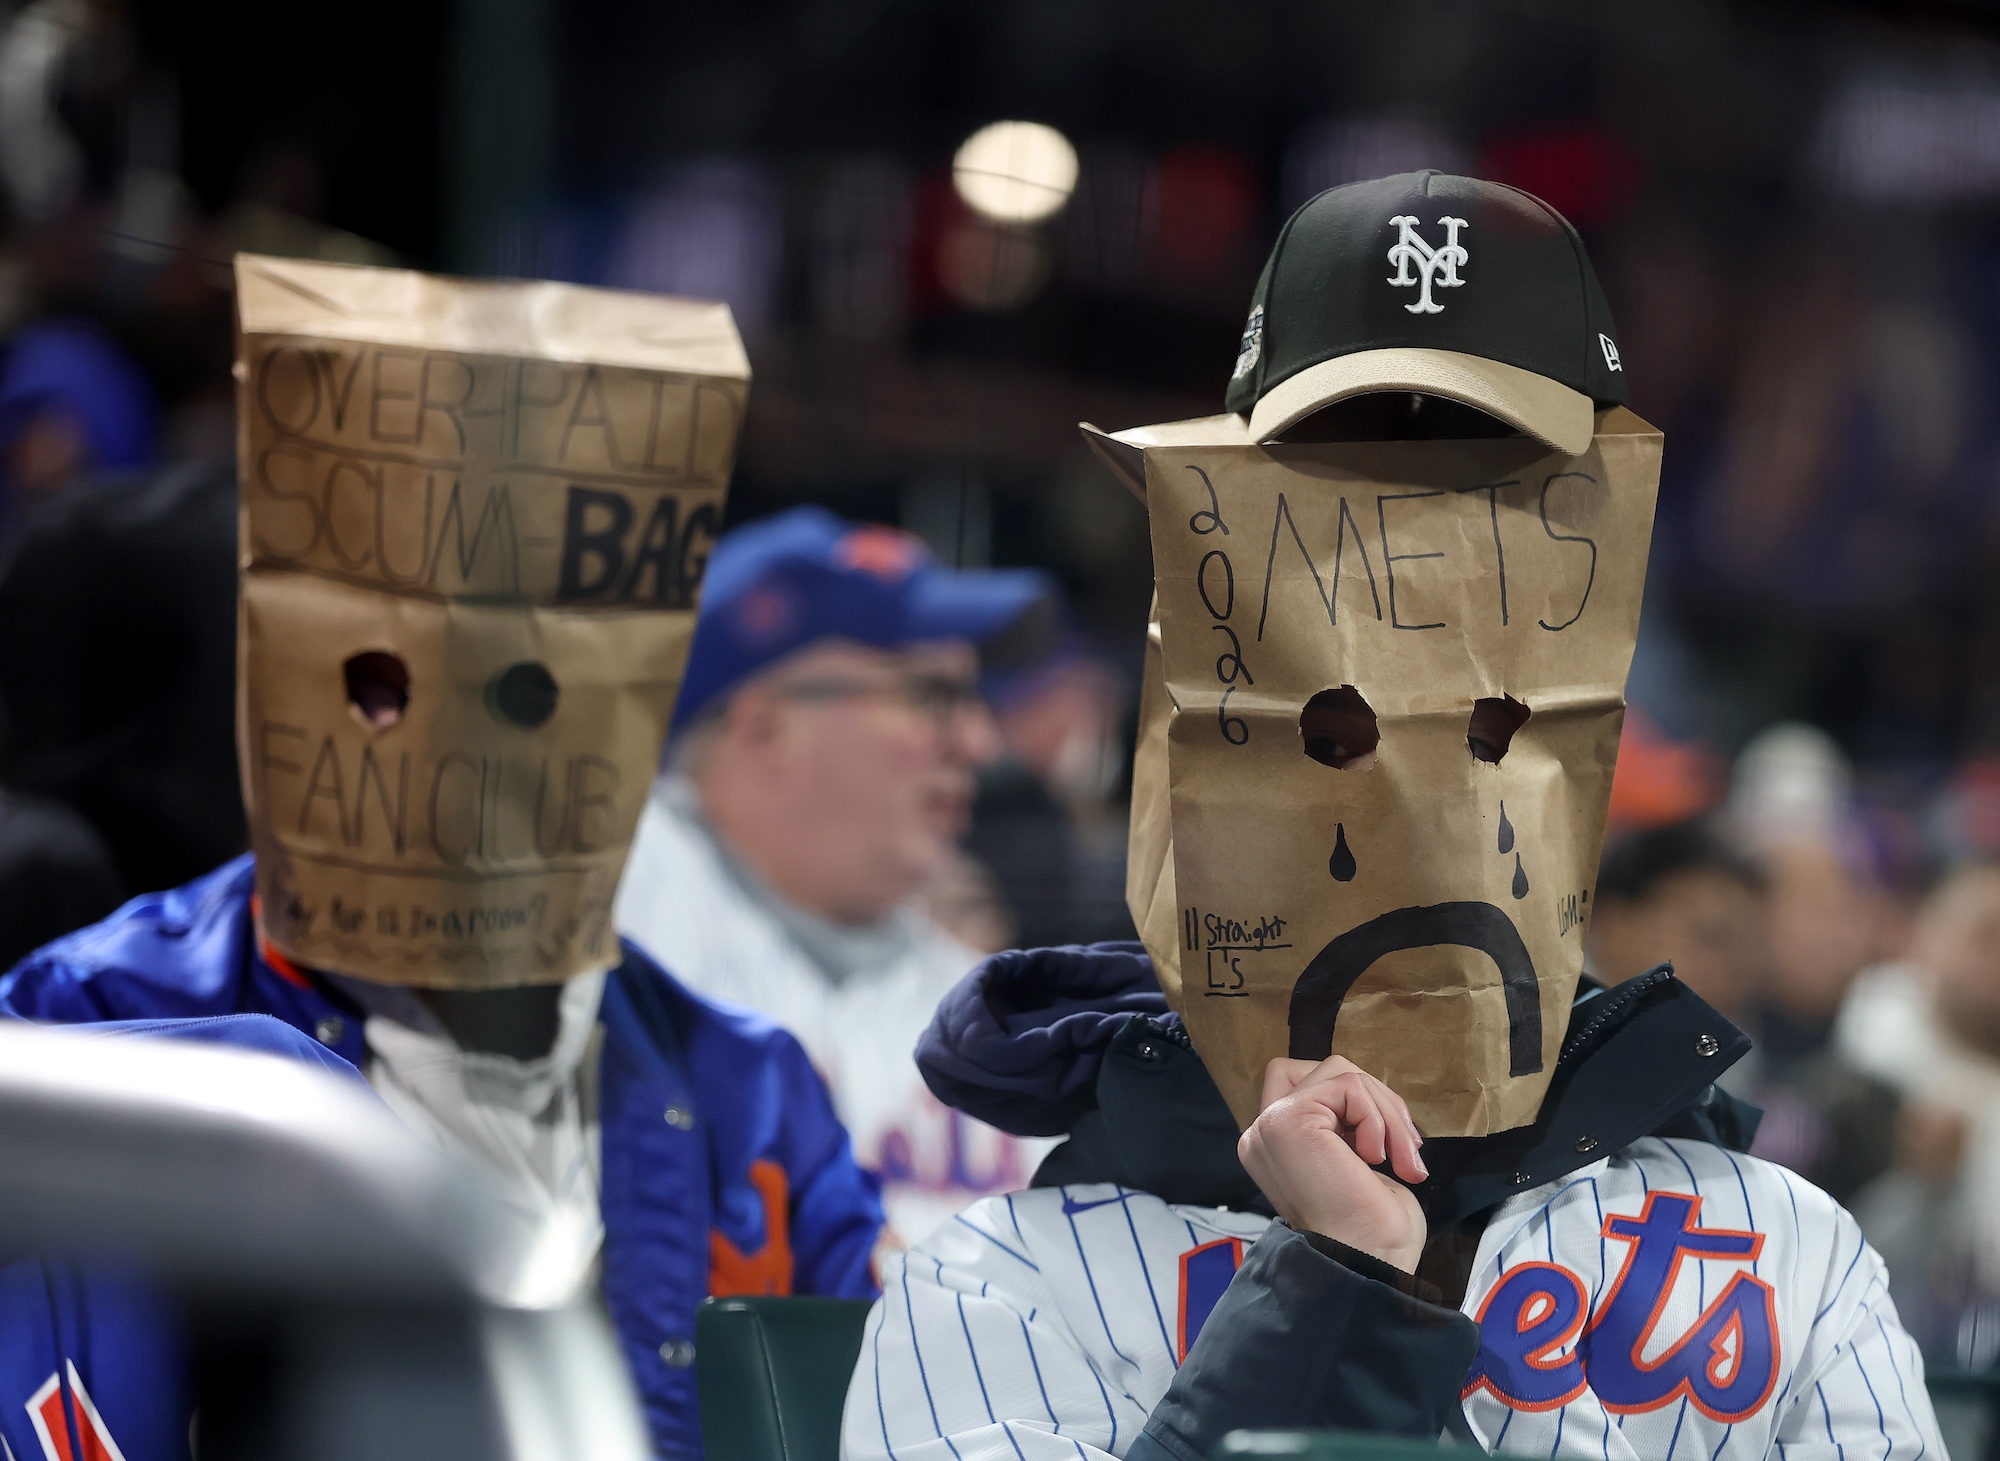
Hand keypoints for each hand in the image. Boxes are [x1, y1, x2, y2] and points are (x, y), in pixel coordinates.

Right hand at [1237, 1055, 1427, 1273]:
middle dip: (1378, 1099)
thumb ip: (1346, 1125)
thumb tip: (1370, 1097)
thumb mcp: (1358, 1162)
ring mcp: (1271, 1124)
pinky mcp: (1287, 1120)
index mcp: (1276, 1145)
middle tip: (1406, 1149)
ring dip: (1385, 1111)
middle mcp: (1263, 1132)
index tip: (1385, 1148)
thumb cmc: (1374, 1232)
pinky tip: (1375, 1157)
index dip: (1355, 1102)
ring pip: (1340, 1071)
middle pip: (1325, 1070)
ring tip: (1399, 1158)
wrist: (1369, 1265)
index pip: (1308, 1082)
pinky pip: (1348, 1085)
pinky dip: (1376, 1117)